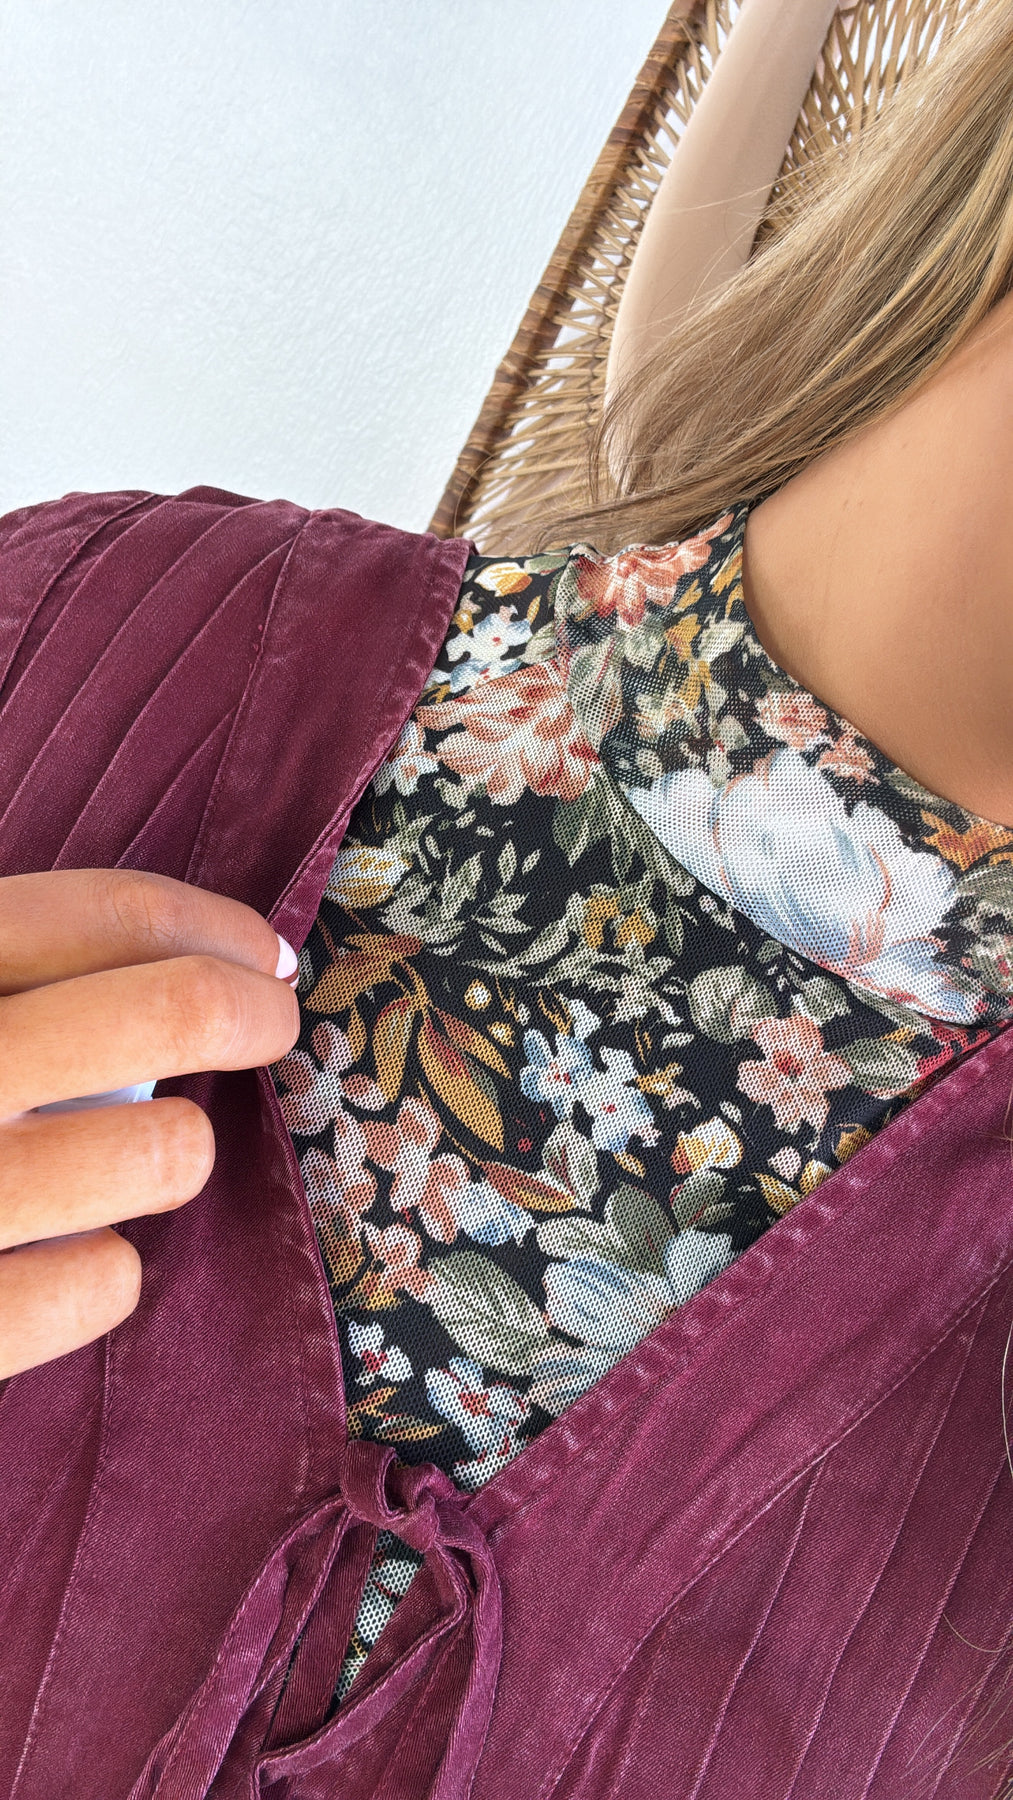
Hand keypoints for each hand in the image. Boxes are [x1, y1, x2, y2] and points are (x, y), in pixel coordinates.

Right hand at [0, 868, 300, 1378]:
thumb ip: (0, 975)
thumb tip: (181, 956)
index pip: (105, 914)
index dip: (213, 926)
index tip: (259, 952)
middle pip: (169, 1012)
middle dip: (246, 1013)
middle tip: (262, 1025)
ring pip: (162, 1151)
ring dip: (168, 1149)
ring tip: (133, 1157)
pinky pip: (102, 1284)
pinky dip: (102, 1272)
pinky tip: (63, 1257)